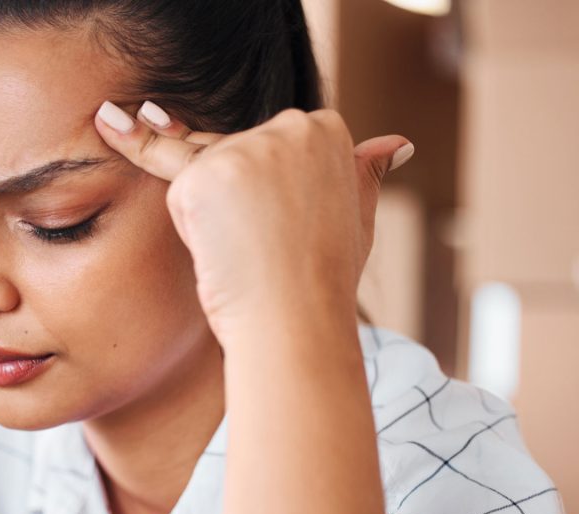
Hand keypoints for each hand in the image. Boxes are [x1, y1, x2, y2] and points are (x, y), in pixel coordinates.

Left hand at [93, 101, 412, 345]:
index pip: (266, 149)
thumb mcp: (358, 218)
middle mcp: (288, 126)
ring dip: (213, 219)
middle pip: (230, 155)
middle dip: (235, 204)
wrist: (296, 321)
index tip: (289, 228)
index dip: (268, 199)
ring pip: (203, 177)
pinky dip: (193, 232)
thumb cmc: (325, 283)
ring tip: (251, 250)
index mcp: (326, 129)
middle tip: (269, 246)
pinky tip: (227, 250)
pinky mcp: (203, 174)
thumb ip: (364, 174)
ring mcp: (245, 147)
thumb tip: (398, 145)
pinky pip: (180, 198)